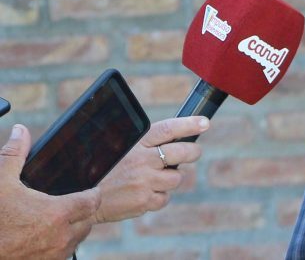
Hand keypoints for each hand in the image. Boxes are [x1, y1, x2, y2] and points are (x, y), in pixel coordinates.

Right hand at [0, 124, 100, 258]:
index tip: (90, 189)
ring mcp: (53, 255)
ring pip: (76, 240)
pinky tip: (44, 237)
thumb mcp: (1, 182)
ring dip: (71, 231)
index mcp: (57, 212)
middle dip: (82, 212)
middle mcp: (61, 236)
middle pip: (87, 222)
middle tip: (70, 204)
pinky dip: (58, 246)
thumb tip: (20, 130)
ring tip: (57, 220)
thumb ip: (14, 155)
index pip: (93, 201)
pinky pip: (61, 255)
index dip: (93, 193)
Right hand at [94, 116, 208, 222]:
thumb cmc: (101, 168)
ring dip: (169, 179)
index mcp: (137, 143)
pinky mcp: (145, 202)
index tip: (205, 122)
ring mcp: (145, 182)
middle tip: (194, 152)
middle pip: (183, 153)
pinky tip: (143, 193)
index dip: (189, 124)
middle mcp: (144, 160)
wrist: (81, 197)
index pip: (169, 129)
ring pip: (176, 178)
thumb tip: (172, 138)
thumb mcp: (117, 147)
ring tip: (151, 179)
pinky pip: (164, 198)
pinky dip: (158, 196)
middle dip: (193, 152)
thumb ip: (144, 143)